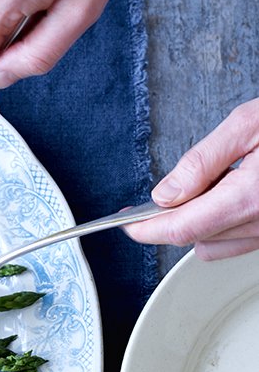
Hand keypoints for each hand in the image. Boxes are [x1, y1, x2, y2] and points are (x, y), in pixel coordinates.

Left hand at [126, 100, 258, 258]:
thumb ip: (202, 161)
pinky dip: (224, 227)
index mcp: (249, 196)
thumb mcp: (248, 123)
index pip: (181, 228)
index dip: (146, 229)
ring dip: (200, 226)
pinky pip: (241, 243)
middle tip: (165, 194)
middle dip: (171, 221)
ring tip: (211, 187)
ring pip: (216, 247)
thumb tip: (165, 193)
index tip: (126, 224)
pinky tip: (230, 197)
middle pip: (195, 240)